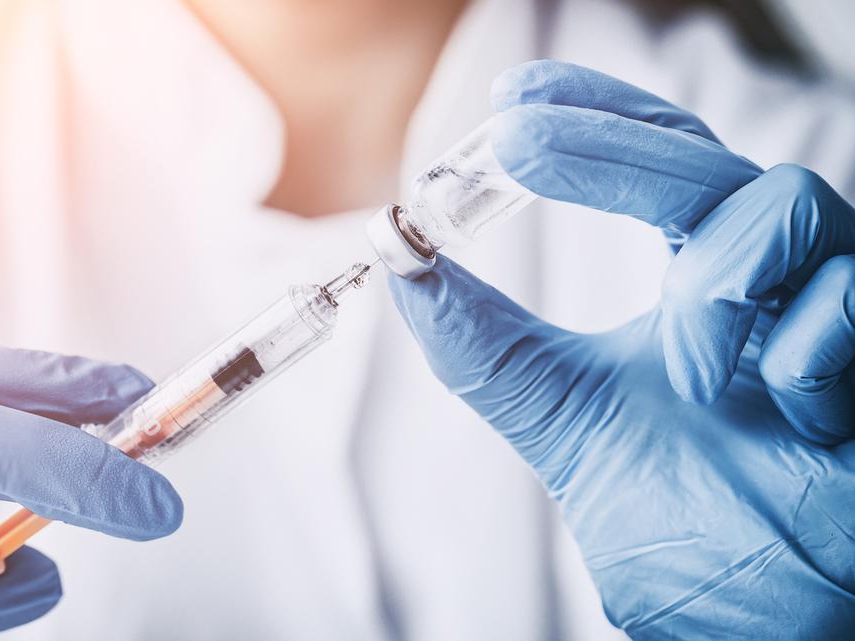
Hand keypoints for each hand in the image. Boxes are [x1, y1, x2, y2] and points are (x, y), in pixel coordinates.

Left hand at [389, 61, 854, 639]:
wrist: (772, 621)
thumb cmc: (695, 522)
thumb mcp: (565, 417)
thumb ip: (487, 346)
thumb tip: (400, 260)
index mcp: (700, 280)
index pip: (653, 159)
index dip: (592, 114)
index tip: (512, 100)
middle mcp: (771, 275)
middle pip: (699, 157)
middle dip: (605, 145)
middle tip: (514, 143)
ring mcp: (836, 301)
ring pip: (782, 202)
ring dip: (713, 292)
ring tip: (694, 379)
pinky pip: (846, 297)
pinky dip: (799, 356)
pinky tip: (793, 419)